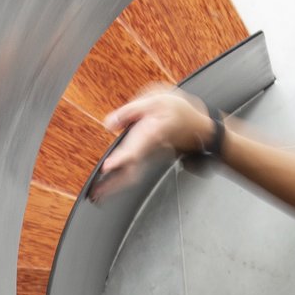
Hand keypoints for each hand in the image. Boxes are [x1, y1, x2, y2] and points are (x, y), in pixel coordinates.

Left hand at [93, 81, 209, 191]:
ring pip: (133, 175)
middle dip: (115, 185)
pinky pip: (134, 171)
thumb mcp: (155, 99)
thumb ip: (131, 111)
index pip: (133, 151)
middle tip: (97, 194)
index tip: (107, 167)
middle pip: (132, 172)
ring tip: (99, 192)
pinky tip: (112, 179)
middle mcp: (149, 149)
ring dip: (116, 185)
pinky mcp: (149, 157)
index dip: (120, 160)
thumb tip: (110, 123)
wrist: (197, 124)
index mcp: (150, 134)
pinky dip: (122, 178)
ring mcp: (149, 155)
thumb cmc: (178, 111)